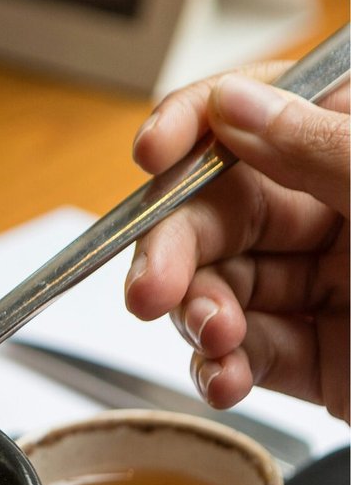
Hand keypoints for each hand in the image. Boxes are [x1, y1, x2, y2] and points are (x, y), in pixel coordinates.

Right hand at [124, 63, 348, 420]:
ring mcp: (322, 284)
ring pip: (216, 286)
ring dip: (196, 316)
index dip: (195, 123)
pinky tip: (224, 378)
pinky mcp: (315, 358)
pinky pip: (243, 354)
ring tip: (213, 341)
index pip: (257, 110)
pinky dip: (219, 369)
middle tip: (152, 290)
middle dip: (173, 250)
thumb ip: (322, 148)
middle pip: (214, 210)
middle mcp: (335, 208)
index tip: (152, 153)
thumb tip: (233, 106)